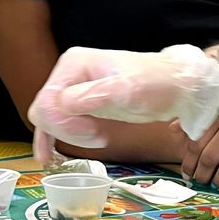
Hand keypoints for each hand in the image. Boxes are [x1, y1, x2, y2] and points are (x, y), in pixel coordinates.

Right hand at [29, 45, 218, 161]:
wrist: (174, 86)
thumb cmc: (155, 85)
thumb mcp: (127, 90)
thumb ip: (92, 96)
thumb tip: (61, 105)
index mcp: (73, 64)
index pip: (48, 101)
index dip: (65, 125)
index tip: (95, 134)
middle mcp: (68, 73)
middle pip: (44, 110)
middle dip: (66, 131)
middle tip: (98, 137)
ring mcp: (72, 87)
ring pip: (48, 119)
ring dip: (65, 136)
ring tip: (97, 139)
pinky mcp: (80, 102)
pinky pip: (56, 121)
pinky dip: (53, 138)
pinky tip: (50, 155)